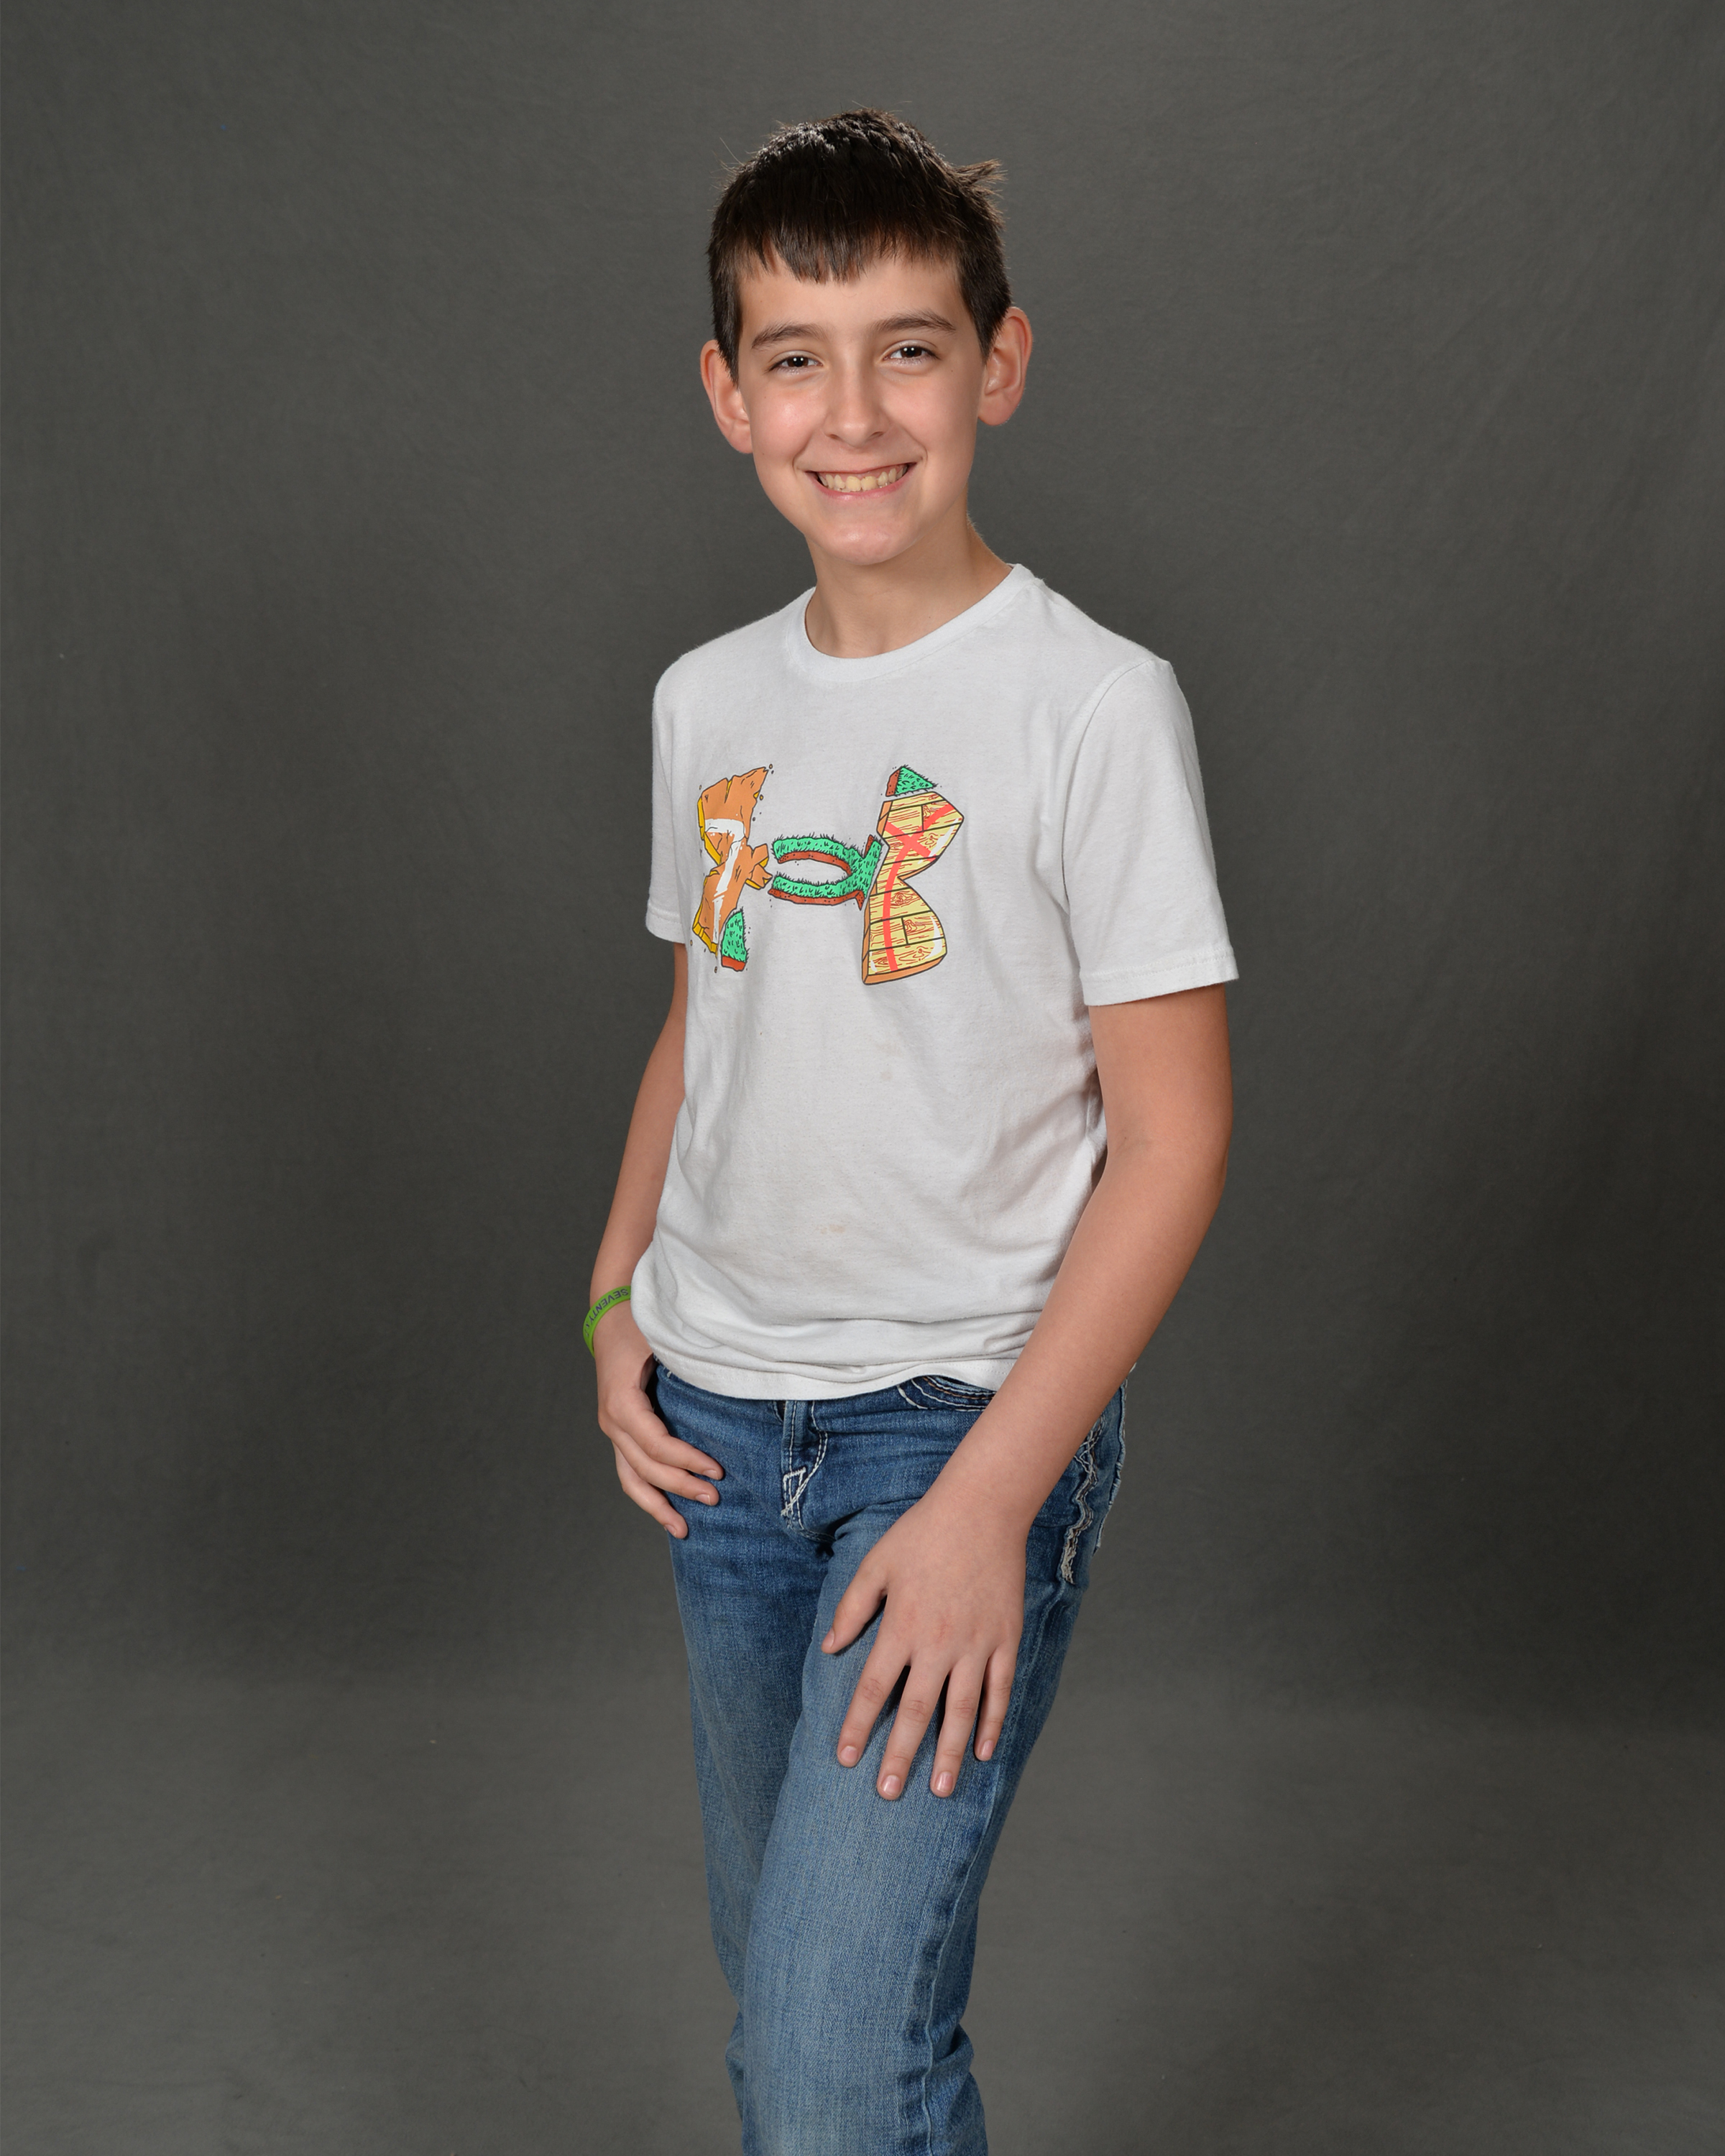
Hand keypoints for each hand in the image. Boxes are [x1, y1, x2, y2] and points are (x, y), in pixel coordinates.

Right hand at [593, 1307, 721, 1536]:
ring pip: (631, 1478)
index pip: (654, 1443)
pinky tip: (668, 1512)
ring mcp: (613, 1429)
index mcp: (621, 1400)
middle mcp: (612, 1419)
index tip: (717, 1470)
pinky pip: (630, 1471)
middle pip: (645, 1466)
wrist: (612, 1314)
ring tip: (684, 1529)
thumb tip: (730, 1377)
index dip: (685, 1460)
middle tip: (716, 1497)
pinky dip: (647, 1494)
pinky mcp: (620, 1433)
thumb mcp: (665, 1335)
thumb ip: (690, 1360)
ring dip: (658, 1504)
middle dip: (680, 1486)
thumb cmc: (642, 1322)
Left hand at [822, 1481, 1026, 1798]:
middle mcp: (939, 1643)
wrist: (983, 1509)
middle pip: (916, 1711)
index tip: (844, 1758)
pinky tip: (984, 1751)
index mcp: (902, 1626)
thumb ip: (852, 1608)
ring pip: (962, 1711)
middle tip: (889, 1793)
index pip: (874, 1688)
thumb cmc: (923, 1534)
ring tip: (941, 1789)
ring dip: (951, 1753)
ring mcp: (977, 1644)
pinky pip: (1000, 1690)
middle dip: (900, 1756)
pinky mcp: (1005, 1639)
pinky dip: (993, 1723)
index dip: (857, 1725)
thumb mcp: (876, 1563)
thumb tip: (829, 1648)